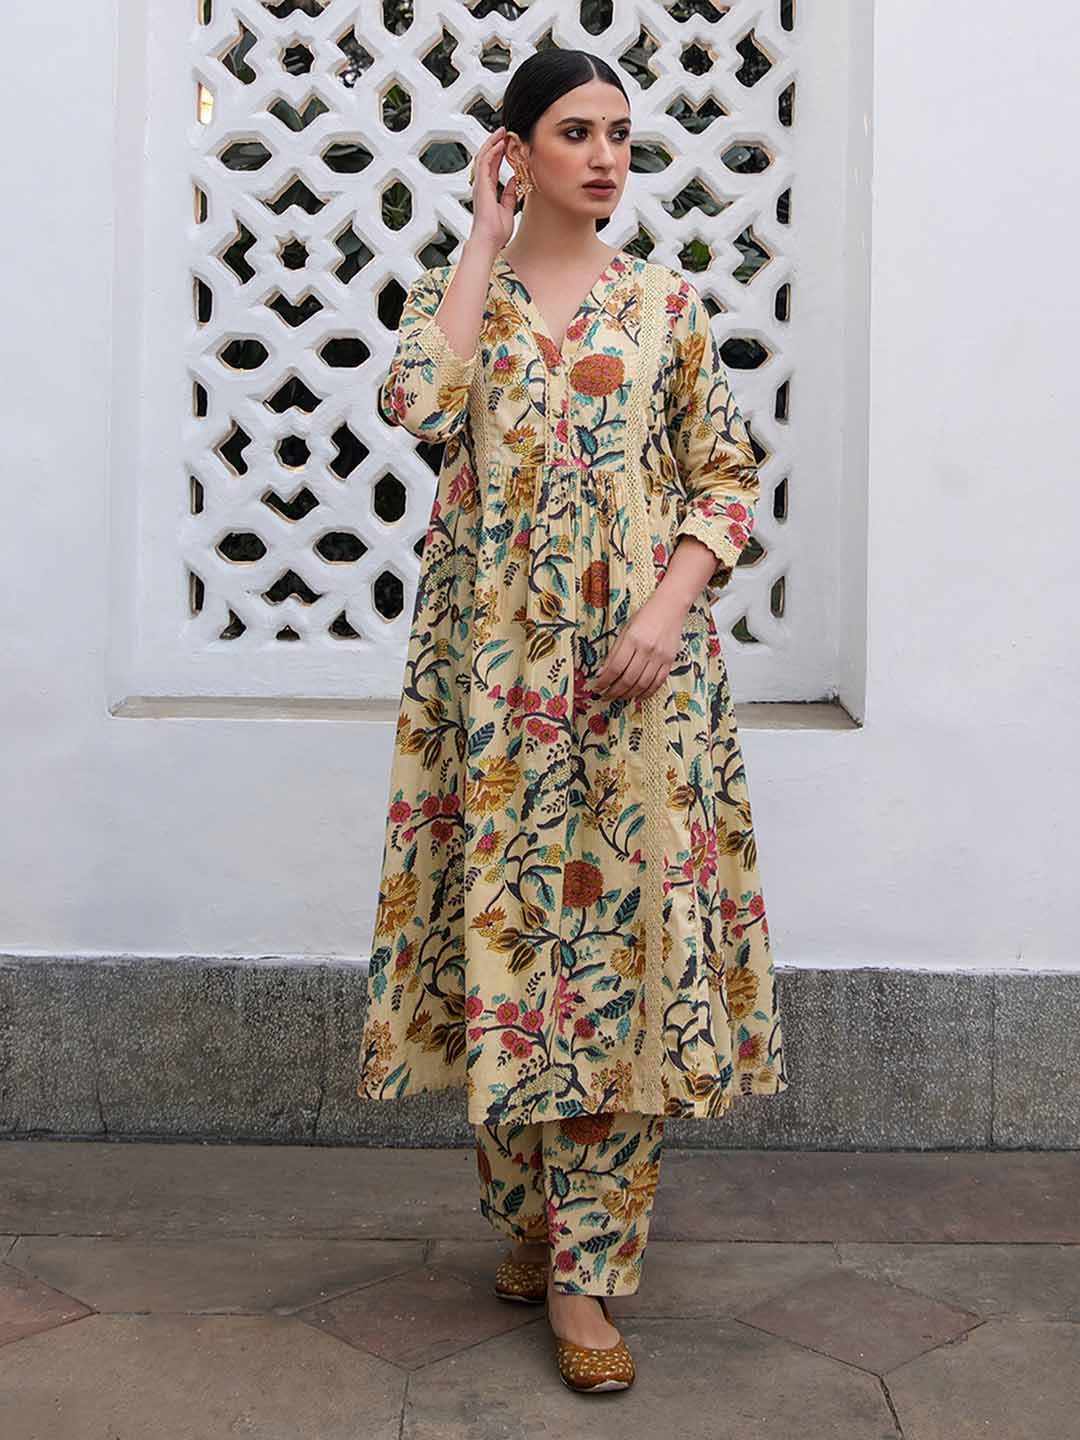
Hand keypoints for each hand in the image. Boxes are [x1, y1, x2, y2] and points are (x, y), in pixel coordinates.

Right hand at [468, 126, 517, 251]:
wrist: (489, 241)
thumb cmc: (496, 232)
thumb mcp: (508, 208)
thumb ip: (510, 193)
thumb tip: (514, 180)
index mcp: (488, 190)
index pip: (492, 166)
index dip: (498, 152)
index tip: (505, 142)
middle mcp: (482, 186)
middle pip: (486, 157)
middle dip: (494, 143)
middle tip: (503, 131)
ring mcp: (480, 185)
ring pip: (483, 157)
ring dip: (492, 143)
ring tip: (501, 132)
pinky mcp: (481, 186)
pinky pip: (484, 164)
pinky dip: (492, 152)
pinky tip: (499, 144)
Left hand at [590, 594, 687, 701]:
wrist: (670, 607)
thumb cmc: (645, 616)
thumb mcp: (625, 630)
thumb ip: (614, 652)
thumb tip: (602, 673)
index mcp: (632, 639)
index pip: (615, 667)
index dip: (604, 681)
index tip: (597, 687)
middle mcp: (647, 649)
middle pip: (628, 678)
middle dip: (614, 691)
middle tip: (606, 696)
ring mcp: (660, 656)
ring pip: (643, 684)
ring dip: (629, 694)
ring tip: (619, 697)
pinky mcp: (670, 661)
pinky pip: (658, 682)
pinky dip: (647, 692)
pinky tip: (638, 696)